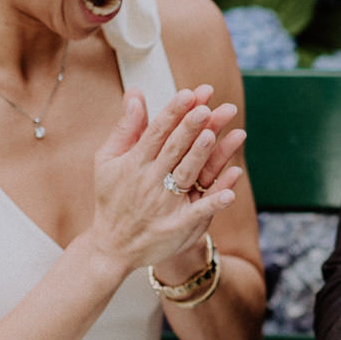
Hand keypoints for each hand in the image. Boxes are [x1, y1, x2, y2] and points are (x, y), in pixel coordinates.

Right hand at [84, 86, 243, 272]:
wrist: (111, 246)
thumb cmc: (112, 196)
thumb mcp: (109, 160)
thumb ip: (127, 127)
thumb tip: (136, 93)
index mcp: (134, 163)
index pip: (157, 132)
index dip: (173, 112)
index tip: (189, 94)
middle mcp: (149, 181)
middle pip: (174, 150)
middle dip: (190, 128)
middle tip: (206, 107)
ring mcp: (164, 204)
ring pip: (185, 175)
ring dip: (200, 157)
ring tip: (213, 136)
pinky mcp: (178, 226)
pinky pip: (199, 212)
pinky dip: (214, 201)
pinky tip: (231, 192)